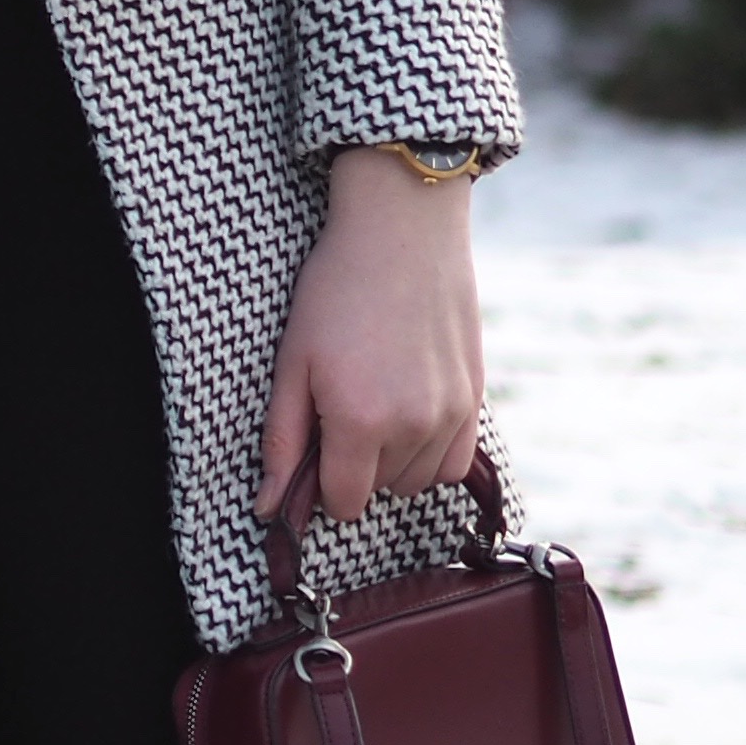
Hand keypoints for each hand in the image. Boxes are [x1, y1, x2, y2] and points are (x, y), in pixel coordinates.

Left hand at [257, 155, 486, 537]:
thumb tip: (270, 508)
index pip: (344, 503)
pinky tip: (406, 416)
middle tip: (336, 410)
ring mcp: (451, 415)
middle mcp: (414, 427)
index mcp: (360, 421)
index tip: (312, 453)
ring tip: (371, 405)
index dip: (320, 488)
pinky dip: (428, 455)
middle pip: (378, 490)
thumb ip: (282, 441)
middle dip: (352, 466)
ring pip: (417, 482)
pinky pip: (453, 463)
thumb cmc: (334, 293)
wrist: (402, 236)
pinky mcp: (476, 400)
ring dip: (390, 462)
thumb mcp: (291, 363)